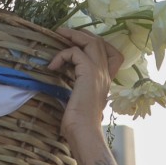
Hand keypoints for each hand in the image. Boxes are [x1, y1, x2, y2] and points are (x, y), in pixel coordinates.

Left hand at [47, 27, 124, 141]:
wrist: (84, 131)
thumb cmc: (80, 123)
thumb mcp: (80, 100)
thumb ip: (79, 88)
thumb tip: (64, 78)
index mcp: (106, 80)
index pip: (113, 54)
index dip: (97, 44)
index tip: (79, 44)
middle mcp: (105, 74)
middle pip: (100, 42)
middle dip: (81, 34)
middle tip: (63, 33)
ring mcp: (99, 72)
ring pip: (92, 41)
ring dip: (73, 36)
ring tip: (58, 36)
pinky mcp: (88, 73)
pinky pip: (75, 52)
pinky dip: (61, 55)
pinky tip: (52, 66)